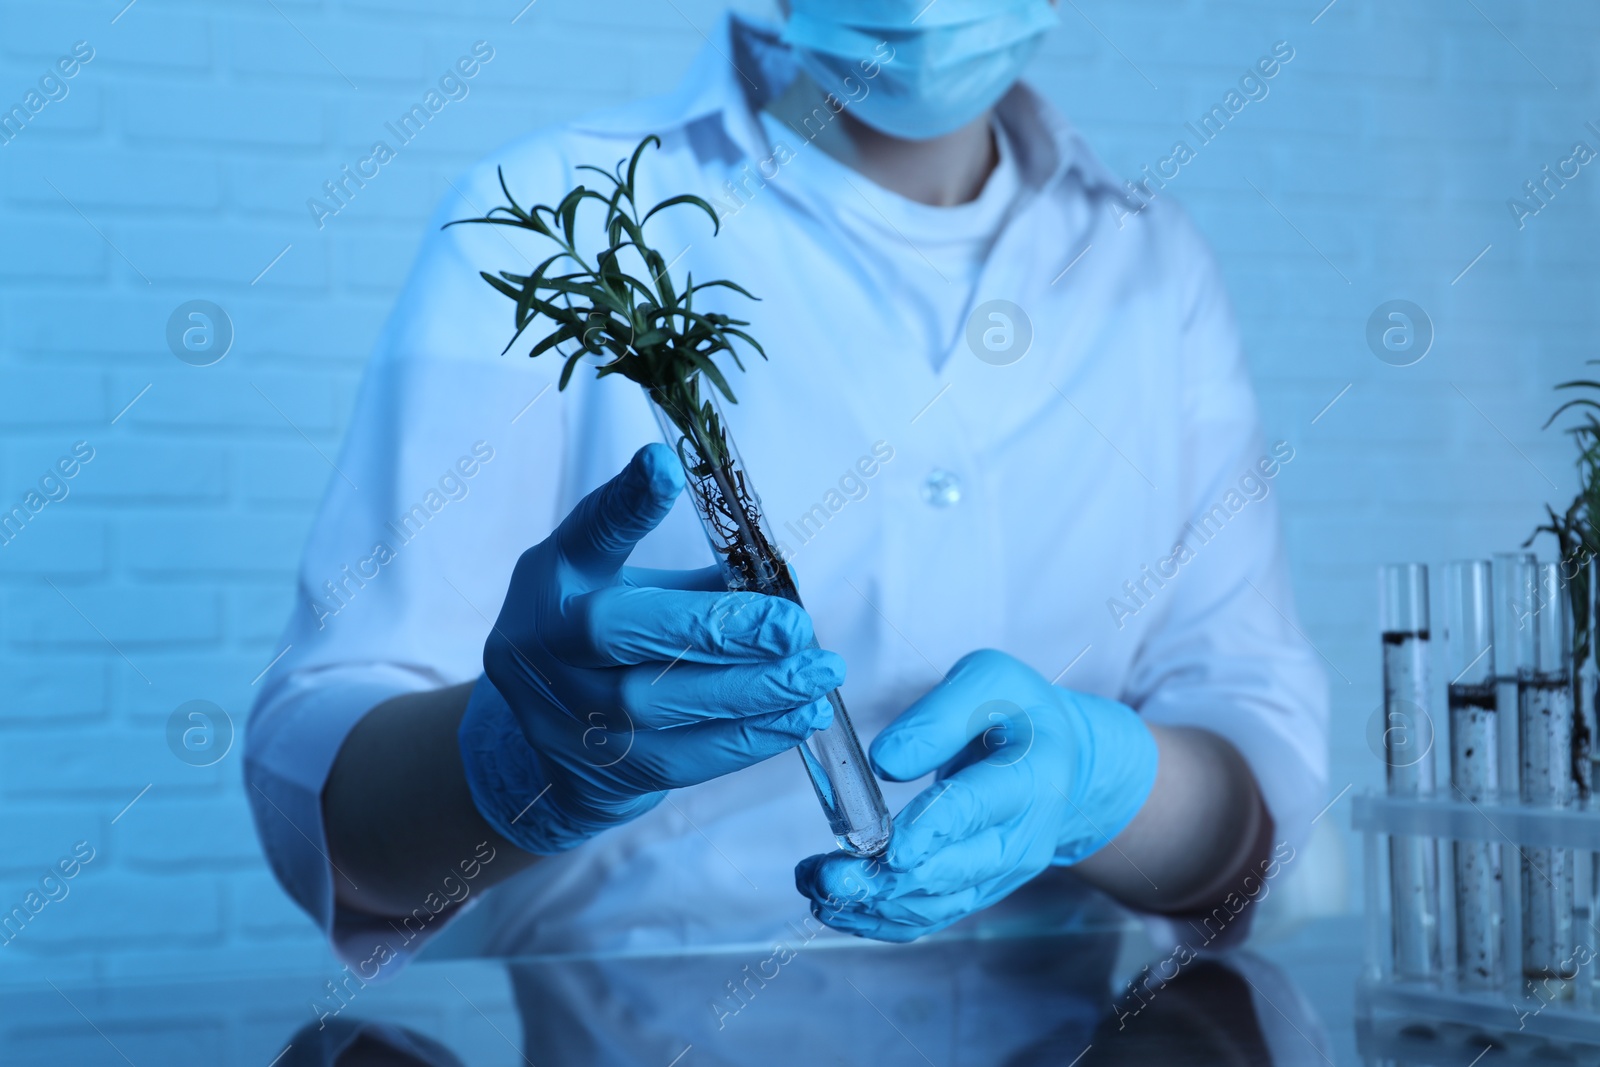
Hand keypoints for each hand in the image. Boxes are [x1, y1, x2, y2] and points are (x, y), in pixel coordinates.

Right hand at [459, 444, 840, 853]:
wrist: (549, 747)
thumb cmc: (605, 645)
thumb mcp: (628, 590)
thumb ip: (693, 581)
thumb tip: (783, 577)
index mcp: (555, 578)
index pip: (589, 533)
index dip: (626, 501)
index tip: (667, 465)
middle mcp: (545, 642)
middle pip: (619, 631)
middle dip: (716, 628)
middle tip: (795, 628)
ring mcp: (568, 713)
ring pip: (660, 703)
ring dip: (754, 690)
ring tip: (817, 674)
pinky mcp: (605, 767)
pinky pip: (686, 755)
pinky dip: (751, 736)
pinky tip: (798, 716)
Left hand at [795, 650, 1157, 941]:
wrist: (1060, 762)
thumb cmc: (1018, 713)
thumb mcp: (989, 681)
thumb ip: (941, 715)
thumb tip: (887, 762)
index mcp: (1028, 778)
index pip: (974, 810)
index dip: (930, 832)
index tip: (890, 849)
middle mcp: (1020, 839)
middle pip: (951, 872)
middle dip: (887, 879)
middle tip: (829, 875)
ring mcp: (999, 874)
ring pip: (934, 905)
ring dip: (871, 904)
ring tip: (816, 883)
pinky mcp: (975, 890)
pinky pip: (926, 916)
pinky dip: (877, 917)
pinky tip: (834, 902)